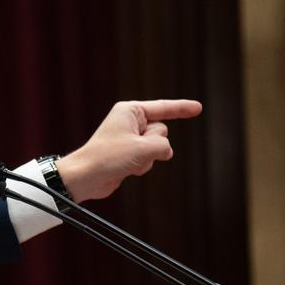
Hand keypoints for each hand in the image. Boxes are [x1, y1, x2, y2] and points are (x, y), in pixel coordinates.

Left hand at [55, 100, 201, 201]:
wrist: (86, 177)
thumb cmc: (107, 157)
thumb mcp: (143, 148)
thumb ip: (164, 146)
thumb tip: (166, 152)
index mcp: (130, 111)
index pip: (163, 107)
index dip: (182, 108)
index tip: (199, 108)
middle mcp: (130, 122)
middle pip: (162, 131)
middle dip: (153, 145)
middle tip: (133, 151)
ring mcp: (130, 139)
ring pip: (157, 148)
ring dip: (147, 158)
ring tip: (127, 161)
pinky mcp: (129, 154)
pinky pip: (149, 159)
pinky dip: (142, 166)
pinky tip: (126, 169)